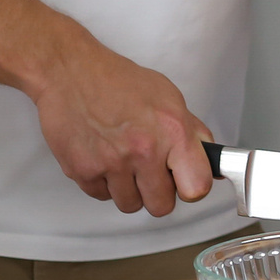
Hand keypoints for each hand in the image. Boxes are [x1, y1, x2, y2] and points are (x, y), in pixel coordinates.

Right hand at [27, 35, 213, 216]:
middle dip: (157, 192)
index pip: (197, 187)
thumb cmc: (117, 81)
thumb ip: (191, 131)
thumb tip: (210, 158)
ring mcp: (111, 164)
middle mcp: (143, 150)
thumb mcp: (167, 96)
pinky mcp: (83, 172)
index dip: (192, 186)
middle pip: (161, 206)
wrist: (69, 72)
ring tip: (123, 160)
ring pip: (130, 205)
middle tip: (150, 172)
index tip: (185, 180)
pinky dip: (103, 183)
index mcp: (172, 130)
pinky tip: (103, 157)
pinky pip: (102, 197)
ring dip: (129, 189)